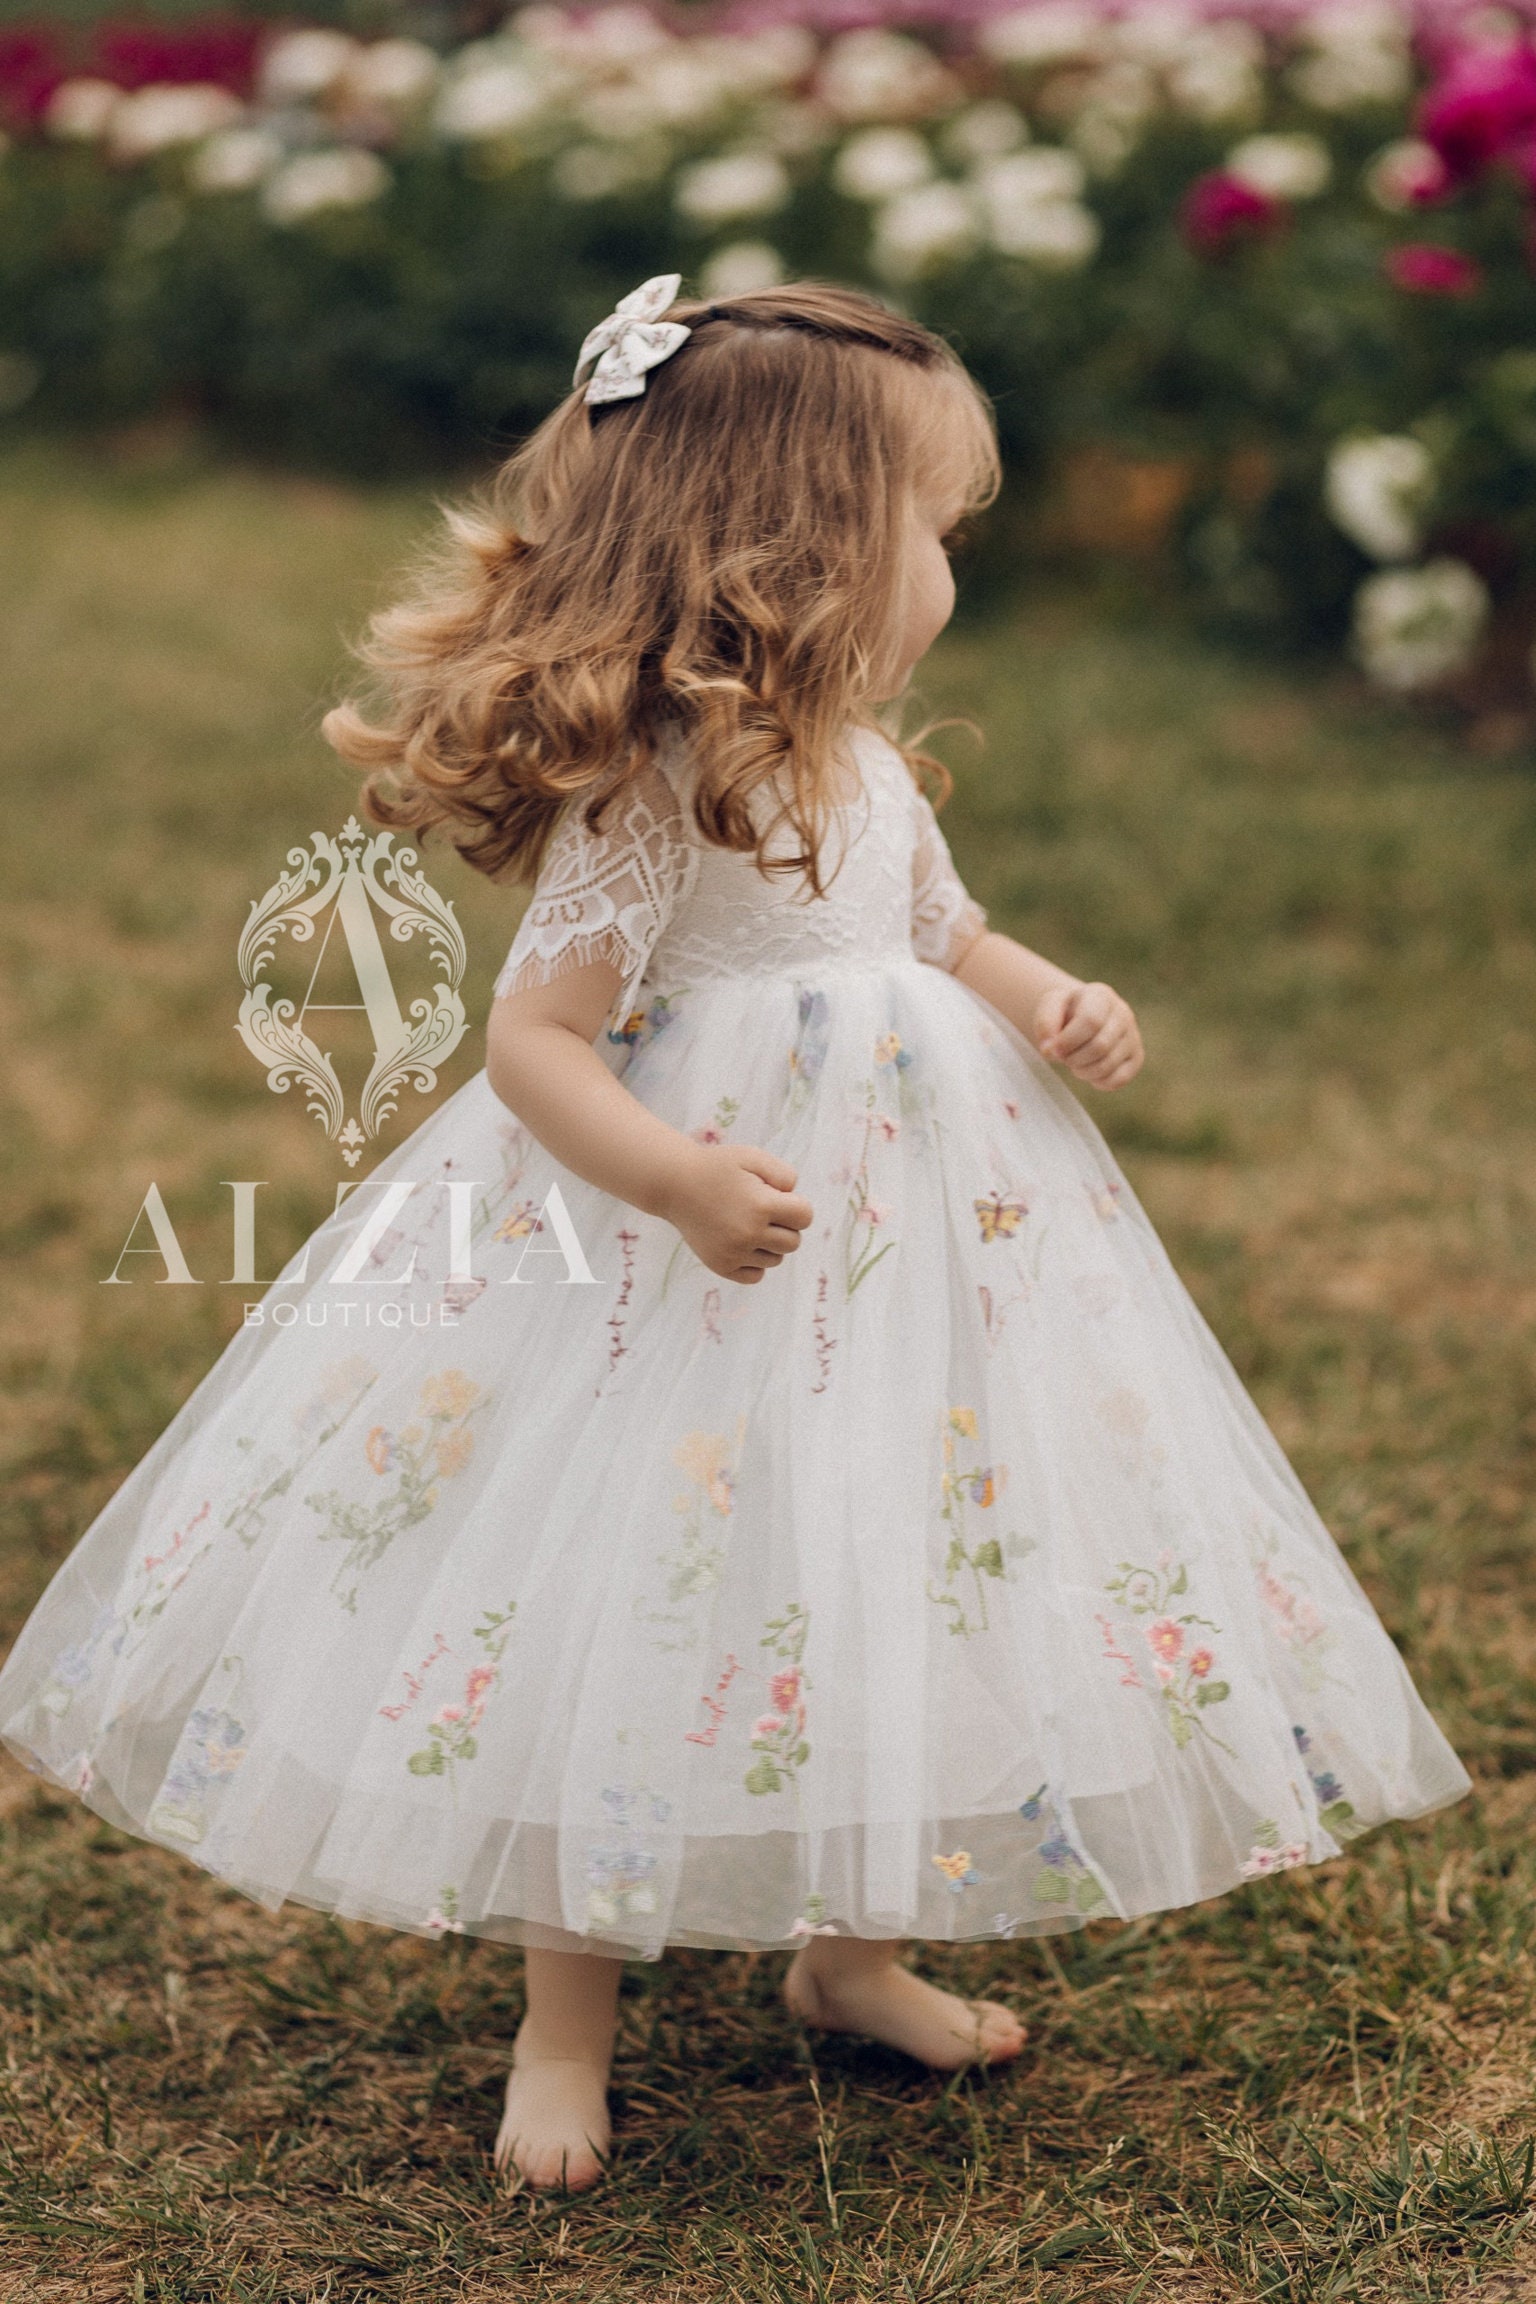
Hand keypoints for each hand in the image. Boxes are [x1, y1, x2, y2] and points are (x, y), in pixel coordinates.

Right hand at [659, 1142, 813, 1284]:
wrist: (674, 1185)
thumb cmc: (717, 1168)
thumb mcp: (752, 1156)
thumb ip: (784, 1174)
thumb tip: (795, 1198)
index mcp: (761, 1206)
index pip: (805, 1217)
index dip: (796, 1205)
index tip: (779, 1198)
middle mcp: (749, 1234)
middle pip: (794, 1241)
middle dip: (786, 1226)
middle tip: (763, 1211)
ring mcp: (733, 1253)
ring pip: (776, 1259)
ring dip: (770, 1244)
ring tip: (749, 1224)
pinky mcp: (720, 1266)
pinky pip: (756, 1275)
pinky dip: (755, 1263)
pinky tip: (743, 1243)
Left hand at [1033, 979, 1143, 1090]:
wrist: (1079, 1017)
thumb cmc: (1063, 1012)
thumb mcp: (1048, 1007)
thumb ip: (1045, 1023)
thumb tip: (1049, 1049)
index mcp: (1101, 995)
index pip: (1091, 1021)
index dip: (1068, 1041)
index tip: (1053, 1049)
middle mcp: (1123, 1013)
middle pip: (1101, 1046)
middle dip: (1074, 1058)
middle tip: (1063, 1057)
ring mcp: (1133, 1036)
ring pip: (1109, 1065)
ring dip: (1083, 1071)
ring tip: (1074, 1062)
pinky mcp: (1136, 1057)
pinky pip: (1119, 1079)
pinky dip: (1098, 1082)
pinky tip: (1088, 1071)